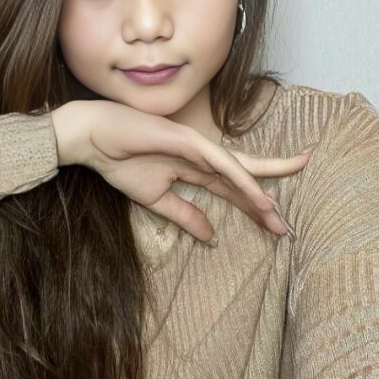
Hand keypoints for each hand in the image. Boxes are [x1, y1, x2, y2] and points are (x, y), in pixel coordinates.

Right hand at [51, 100, 309, 243]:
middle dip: (265, 201)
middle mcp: (202, 158)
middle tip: (285, 228)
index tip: (272, 228)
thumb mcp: (157, 200)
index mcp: (195, 170)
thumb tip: (212, 238)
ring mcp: (198, 147)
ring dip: (260, 194)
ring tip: (278, 219)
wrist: (93, 139)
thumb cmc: (120, 162)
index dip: (252, 208)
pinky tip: (259, 197)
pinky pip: (221, 164)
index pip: (232, 190)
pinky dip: (241, 179)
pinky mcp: (189, 140)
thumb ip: (185, 216)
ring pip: (239, 170)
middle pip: (244, 178)